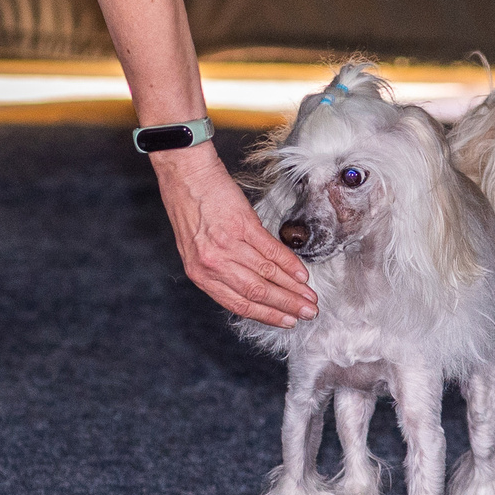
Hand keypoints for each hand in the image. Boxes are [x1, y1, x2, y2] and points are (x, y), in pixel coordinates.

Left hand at [153, 143, 313, 327]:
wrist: (186, 173)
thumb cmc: (188, 206)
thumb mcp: (195, 247)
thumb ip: (219, 268)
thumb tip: (251, 285)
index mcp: (199, 273)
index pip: (238, 304)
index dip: (266, 315)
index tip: (285, 321)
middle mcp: (212, 263)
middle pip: (256, 293)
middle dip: (286, 306)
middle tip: (307, 312)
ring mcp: (228, 244)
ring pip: (267, 274)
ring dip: (292, 289)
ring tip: (309, 296)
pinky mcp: (242, 224)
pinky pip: (270, 250)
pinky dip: (289, 264)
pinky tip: (300, 273)